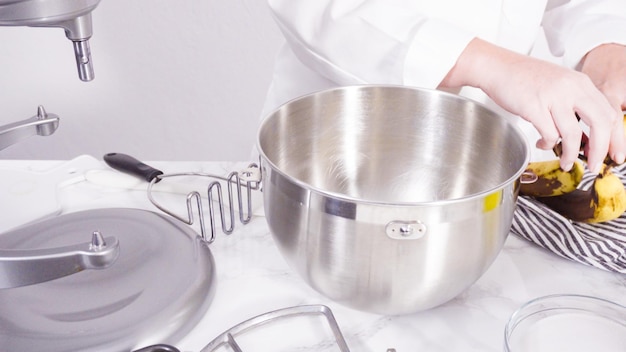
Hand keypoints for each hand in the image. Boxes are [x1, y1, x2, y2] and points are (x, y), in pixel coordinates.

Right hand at [440, 38, 624, 172]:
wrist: (497, 66)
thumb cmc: (524, 79)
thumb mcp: (558, 86)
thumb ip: (575, 106)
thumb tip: (587, 138)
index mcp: (581, 83)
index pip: (609, 113)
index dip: (616, 138)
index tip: (615, 154)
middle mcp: (570, 88)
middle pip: (600, 123)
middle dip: (601, 150)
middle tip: (596, 165)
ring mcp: (552, 97)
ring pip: (573, 134)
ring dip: (572, 154)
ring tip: (567, 163)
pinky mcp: (533, 106)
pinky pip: (549, 134)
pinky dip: (548, 144)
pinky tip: (542, 143)